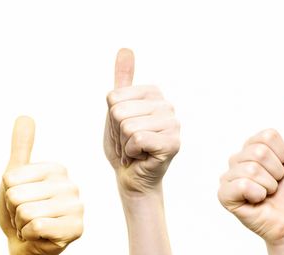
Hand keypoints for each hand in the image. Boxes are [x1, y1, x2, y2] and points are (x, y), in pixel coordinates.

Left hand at [0, 116, 83, 254]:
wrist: (26, 248)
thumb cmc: (18, 211)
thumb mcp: (13, 178)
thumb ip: (20, 148)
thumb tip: (25, 115)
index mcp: (56, 168)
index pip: (11, 178)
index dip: (8, 193)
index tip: (19, 200)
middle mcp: (71, 184)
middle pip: (17, 195)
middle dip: (14, 210)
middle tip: (25, 217)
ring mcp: (77, 207)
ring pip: (26, 212)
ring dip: (21, 224)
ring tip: (30, 226)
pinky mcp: (76, 229)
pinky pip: (36, 227)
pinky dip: (29, 236)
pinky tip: (38, 237)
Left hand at [104, 48, 179, 193]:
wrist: (131, 177)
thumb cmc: (123, 145)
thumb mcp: (116, 110)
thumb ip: (122, 80)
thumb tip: (126, 49)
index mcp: (153, 93)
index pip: (113, 97)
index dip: (110, 118)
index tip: (122, 130)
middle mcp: (167, 105)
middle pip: (119, 111)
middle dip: (116, 133)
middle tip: (128, 143)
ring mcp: (173, 124)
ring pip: (127, 126)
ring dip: (124, 145)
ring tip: (135, 150)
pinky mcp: (173, 143)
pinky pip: (136, 139)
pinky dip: (132, 153)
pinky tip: (142, 157)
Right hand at [217, 97, 283, 245]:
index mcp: (254, 147)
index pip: (266, 136)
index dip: (283, 155)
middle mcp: (239, 160)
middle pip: (258, 151)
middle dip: (277, 172)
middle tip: (278, 186)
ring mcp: (230, 177)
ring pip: (250, 168)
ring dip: (269, 186)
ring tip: (269, 195)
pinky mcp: (225, 196)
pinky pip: (238, 185)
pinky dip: (255, 195)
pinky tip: (257, 203)